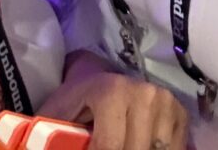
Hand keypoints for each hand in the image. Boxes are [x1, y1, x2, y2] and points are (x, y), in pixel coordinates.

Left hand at [39, 50, 188, 149]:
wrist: (98, 74)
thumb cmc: (76, 99)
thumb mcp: (57, 114)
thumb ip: (50, 137)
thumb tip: (36, 147)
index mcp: (112, 92)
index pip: (109, 147)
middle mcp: (144, 94)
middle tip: (103, 149)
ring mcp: (166, 103)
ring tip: (121, 146)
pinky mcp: (181, 113)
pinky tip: (141, 147)